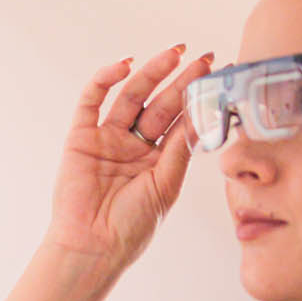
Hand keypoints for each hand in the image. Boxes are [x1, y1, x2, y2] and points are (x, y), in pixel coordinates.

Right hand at [44, 45, 216, 267]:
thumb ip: (179, 148)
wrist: (93, 246)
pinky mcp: (81, 137)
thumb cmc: (132, 226)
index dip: (198, 97)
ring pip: (131, 96)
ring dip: (150, 73)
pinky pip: (91, 101)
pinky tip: (124, 66)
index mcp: (158, 159)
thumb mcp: (166, 185)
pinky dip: (104, 80)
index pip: (181, 119)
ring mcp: (107, 139)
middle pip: (160, 103)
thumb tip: (201, 114)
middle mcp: (134, 145)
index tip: (220, 74)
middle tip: (203, 57)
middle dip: (181, 79)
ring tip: (172, 54)